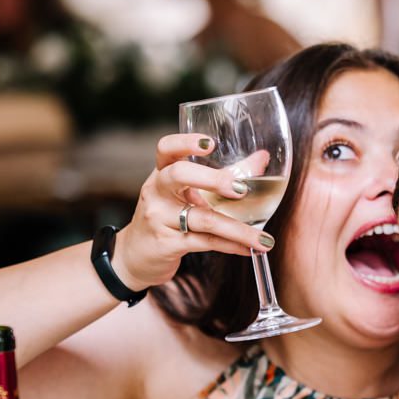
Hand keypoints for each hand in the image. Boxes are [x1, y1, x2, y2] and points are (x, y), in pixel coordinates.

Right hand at [112, 134, 273, 289]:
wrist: (134, 256)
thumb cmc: (167, 218)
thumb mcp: (186, 193)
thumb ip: (224, 175)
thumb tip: (262, 159)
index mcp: (162, 173)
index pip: (166, 149)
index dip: (185, 142)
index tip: (210, 143)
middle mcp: (157, 192)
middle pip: (180, 174)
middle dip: (213, 179)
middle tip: (241, 189)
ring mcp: (160, 218)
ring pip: (203, 218)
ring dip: (238, 230)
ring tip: (264, 239)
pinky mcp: (167, 244)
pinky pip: (205, 242)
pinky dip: (231, 246)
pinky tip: (249, 249)